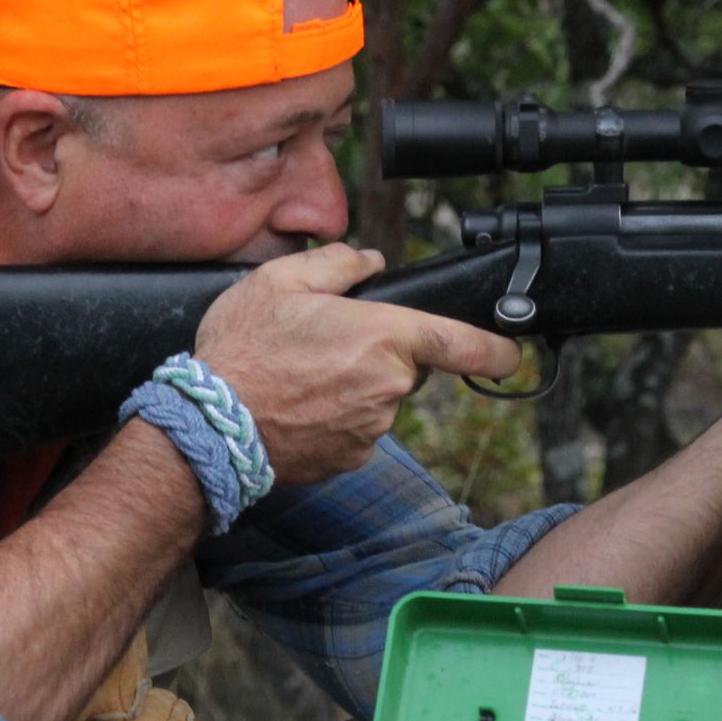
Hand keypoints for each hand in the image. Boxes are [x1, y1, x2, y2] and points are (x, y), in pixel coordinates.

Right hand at [192, 243, 522, 482]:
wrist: (210, 425)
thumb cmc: (243, 349)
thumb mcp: (281, 281)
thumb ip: (338, 264)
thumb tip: (370, 262)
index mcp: (383, 336)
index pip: (462, 344)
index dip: (495, 349)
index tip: (511, 353)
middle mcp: (389, 387)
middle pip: (407, 366)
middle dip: (379, 353)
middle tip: (324, 342)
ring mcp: (372, 428)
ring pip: (380, 399)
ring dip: (354, 387)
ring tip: (300, 376)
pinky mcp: (351, 458)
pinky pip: (357, 429)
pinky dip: (335, 417)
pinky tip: (297, 406)